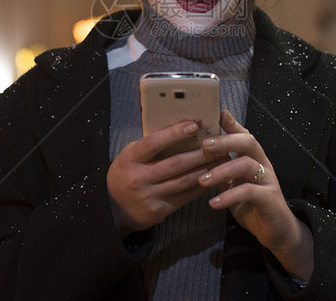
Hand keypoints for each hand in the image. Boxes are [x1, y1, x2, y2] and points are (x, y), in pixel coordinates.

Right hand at [107, 121, 227, 238]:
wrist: (113, 209)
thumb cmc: (126, 173)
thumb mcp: (130, 155)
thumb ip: (150, 144)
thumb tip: (180, 127)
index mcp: (130, 158)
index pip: (154, 142)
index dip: (175, 133)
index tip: (195, 125)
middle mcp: (138, 177)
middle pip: (175, 163)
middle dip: (200, 153)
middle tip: (220, 144)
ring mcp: (148, 196)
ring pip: (183, 181)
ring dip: (206, 170)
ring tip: (222, 160)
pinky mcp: (158, 210)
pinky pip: (184, 197)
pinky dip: (200, 186)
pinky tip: (213, 178)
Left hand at [198, 110, 313, 279]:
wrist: (277, 231)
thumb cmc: (251, 204)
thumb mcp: (233, 182)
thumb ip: (222, 167)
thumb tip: (199, 152)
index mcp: (253, 157)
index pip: (243, 134)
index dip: (231, 123)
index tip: (216, 113)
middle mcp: (263, 164)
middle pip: (248, 142)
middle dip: (225, 141)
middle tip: (204, 145)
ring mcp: (268, 180)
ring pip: (247, 165)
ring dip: (222, 171)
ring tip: (202, 180)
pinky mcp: (270, 199)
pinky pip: (250, 191)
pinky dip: (230, 196)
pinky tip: (214, 203)